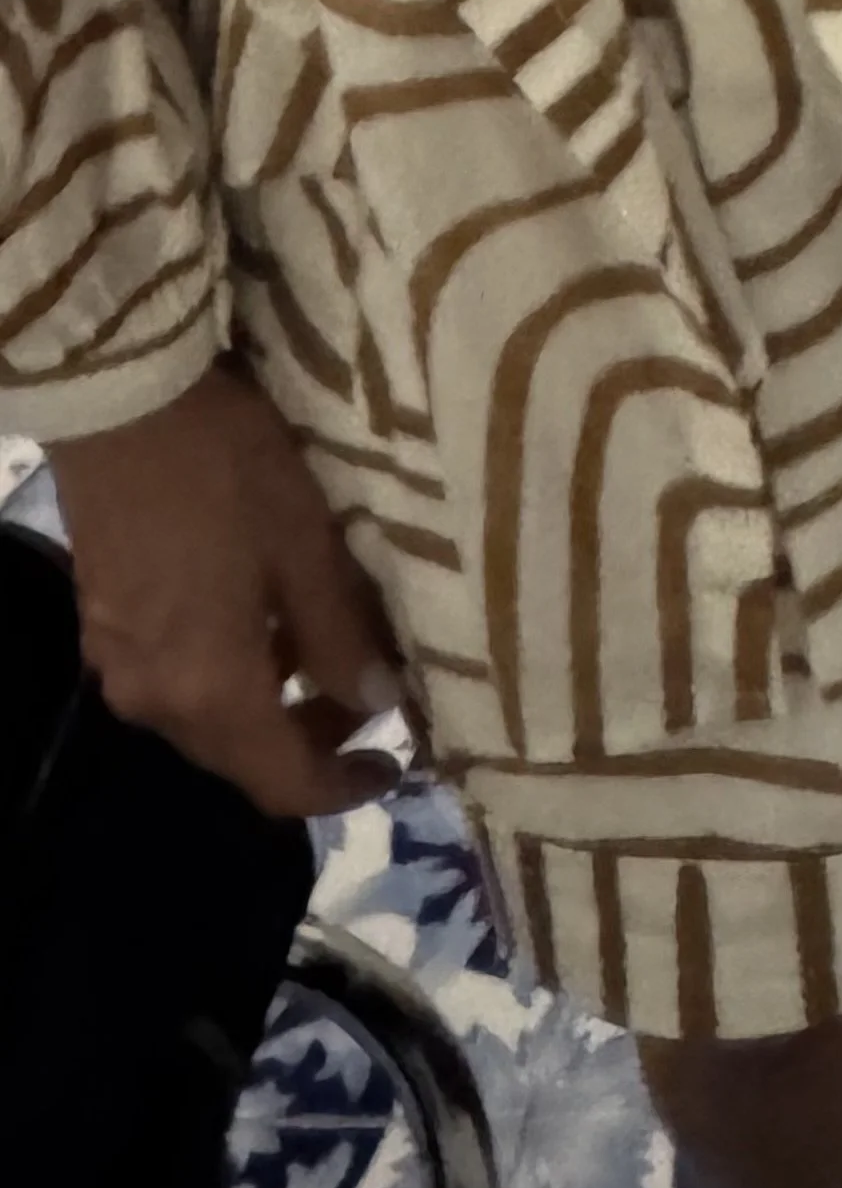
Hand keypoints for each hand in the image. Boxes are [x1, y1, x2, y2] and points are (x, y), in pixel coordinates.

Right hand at [45, 359, 405, 818]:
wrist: (122, 400)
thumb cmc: (228, 470)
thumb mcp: (306, 545)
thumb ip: (342, 633)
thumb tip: (380, 701)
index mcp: (211, 691)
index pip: (280, 785)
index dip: (341, 787)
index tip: (393, 760)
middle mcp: (155, 698)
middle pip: (239, 757)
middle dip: (308, 740)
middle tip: (368, 692)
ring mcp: (119, 662)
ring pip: (206, 718)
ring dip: (268, 703)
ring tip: (325, 647)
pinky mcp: (103, 622)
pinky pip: (175, 679)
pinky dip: (227, 672)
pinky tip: (261, 618)